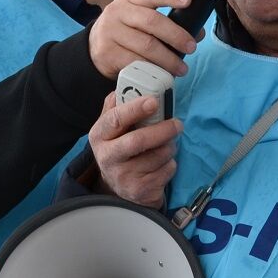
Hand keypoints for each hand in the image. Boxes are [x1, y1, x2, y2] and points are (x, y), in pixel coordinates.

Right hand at [87, 92, 180, 208]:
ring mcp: (123, 177)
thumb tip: (124, 86)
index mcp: (99, 136)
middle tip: (177, 123)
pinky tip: (163, 164)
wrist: (118, 188)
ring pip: (157, 156)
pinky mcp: (140, 191)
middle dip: (161, 130)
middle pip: (137, 141)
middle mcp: (107, 157)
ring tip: (167, 145)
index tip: (154, 101)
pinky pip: (166, 171)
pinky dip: (171, 164)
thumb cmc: (119, 149)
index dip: (135, 109)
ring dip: (169, 147)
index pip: (115, 119)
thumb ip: (116, 107)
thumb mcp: (111, 129)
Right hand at [88, 0, 198, 78]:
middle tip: (191, 47)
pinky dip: (152, 69)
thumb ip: (166, 21)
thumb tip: (197, 33)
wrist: (94, 47)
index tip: (188, 1)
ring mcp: (110, 32)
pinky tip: (162, 74)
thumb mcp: (140, 18)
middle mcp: (118, 12)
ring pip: (146, 45)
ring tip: (181, 67)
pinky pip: (135, 62)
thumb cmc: (126, 30)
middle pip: (152, 21)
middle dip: (176, 35)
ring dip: (168, 59)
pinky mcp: (107, 53)